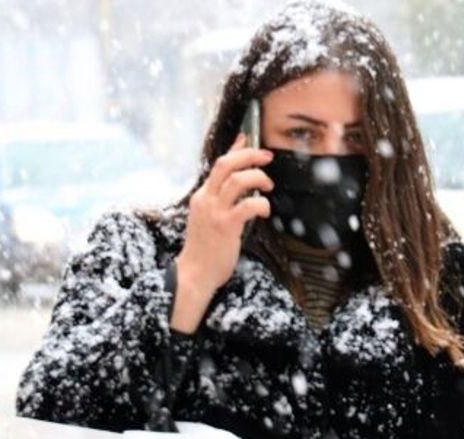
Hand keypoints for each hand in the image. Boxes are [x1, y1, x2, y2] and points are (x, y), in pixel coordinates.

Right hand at [170, 133, 274, 332]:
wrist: (195, 273)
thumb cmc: (205, 248)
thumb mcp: (209, 217)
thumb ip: (221, 199)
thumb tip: (236, 182)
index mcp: (202, 196)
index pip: (219, 164)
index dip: (237, 149)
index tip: (251, 140)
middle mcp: (206, 199)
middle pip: (227, 164)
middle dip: (250, 156)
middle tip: (267, 158)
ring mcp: (215, 211)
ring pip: (238, 180)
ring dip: (258, 178)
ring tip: (268, 187)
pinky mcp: (226, 225)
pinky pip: (247, 205)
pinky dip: (261, 203)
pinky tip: (264, 210)